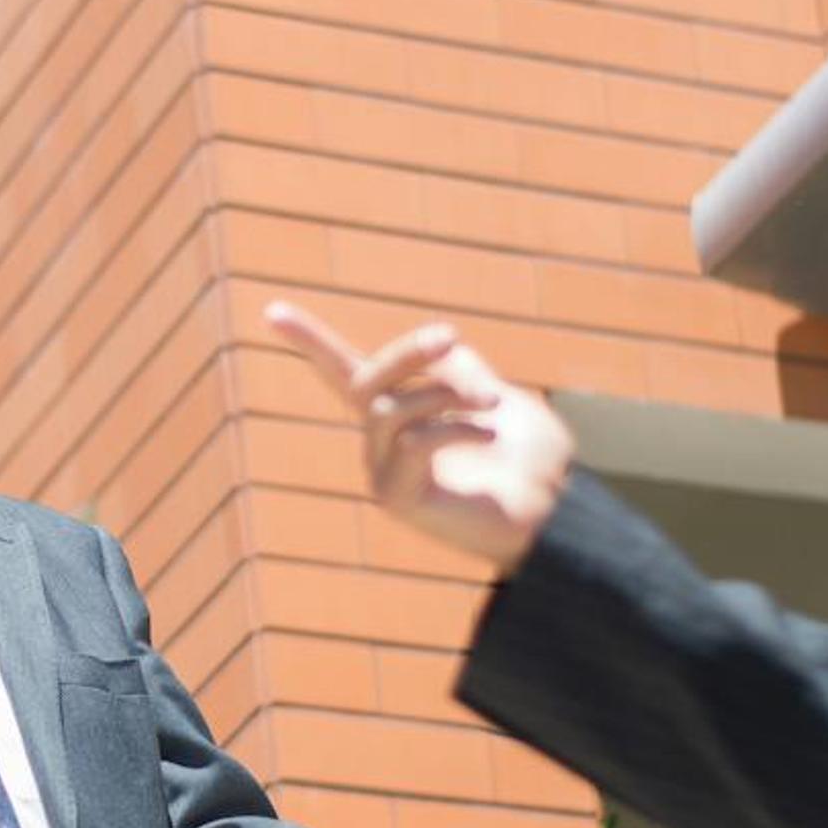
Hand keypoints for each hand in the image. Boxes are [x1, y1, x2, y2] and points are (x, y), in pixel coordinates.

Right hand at [264, 302, 573, 576]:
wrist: (555, 516)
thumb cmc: (534, 464)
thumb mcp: (500, 399)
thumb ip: (466, 373)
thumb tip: (443, 353)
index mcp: (402, 415)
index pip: (343, 373)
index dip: (309, 342)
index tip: (271, 311)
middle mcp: (382, 444)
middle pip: (364, 379)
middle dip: (406, 351)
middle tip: (450, 335)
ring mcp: (384, 473)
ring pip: (389, 408)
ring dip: (443, 393)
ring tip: (491, 401)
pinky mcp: (396, 498)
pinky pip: (413, 442)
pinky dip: (455, 428)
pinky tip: (489, 435)